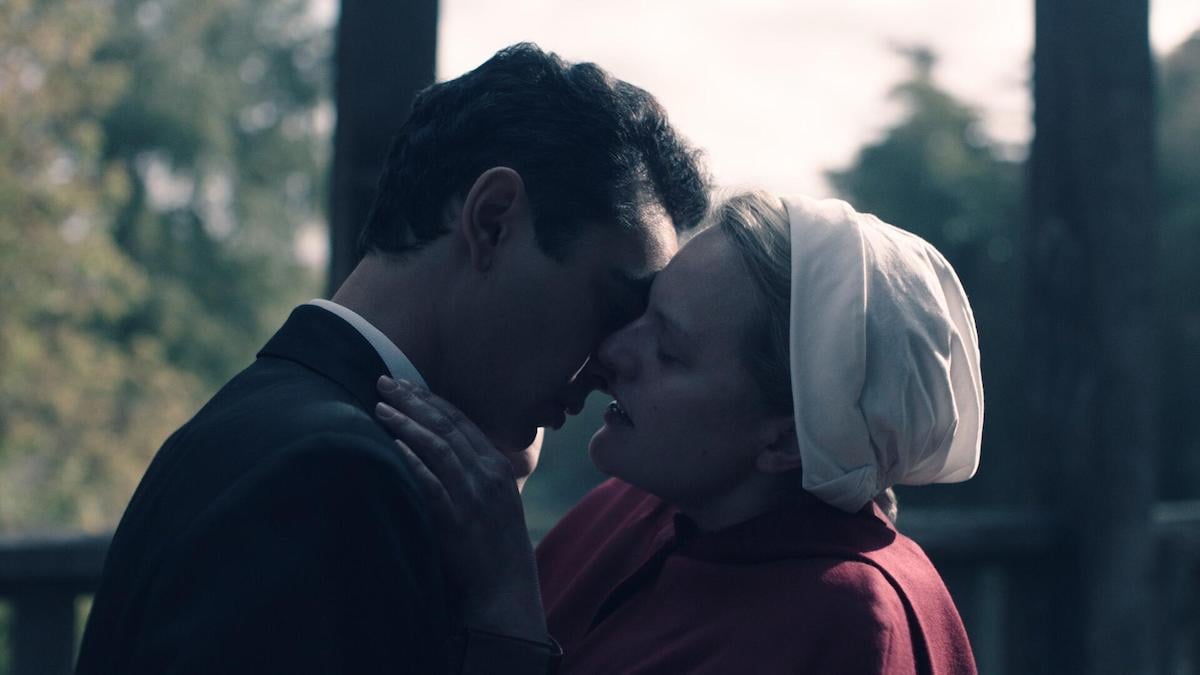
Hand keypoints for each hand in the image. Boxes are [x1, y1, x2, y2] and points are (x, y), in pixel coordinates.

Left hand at [374, 376, 546, 640]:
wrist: (506, 590)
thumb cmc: (496, 549)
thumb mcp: (497, 502)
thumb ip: (476, 475)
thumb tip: (444, 452)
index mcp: (498, 466)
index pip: (461, 421)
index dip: (431, 400)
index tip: (405, 384)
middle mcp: (488, 475)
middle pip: (447, 426)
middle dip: (413, 400)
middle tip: (384, 381)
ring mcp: (474, 497)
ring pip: (438, 448)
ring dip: (407, 424)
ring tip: (380, 407)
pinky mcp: (457, 520)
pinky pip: (431, 483)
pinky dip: (412, 461)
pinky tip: (393, 446)